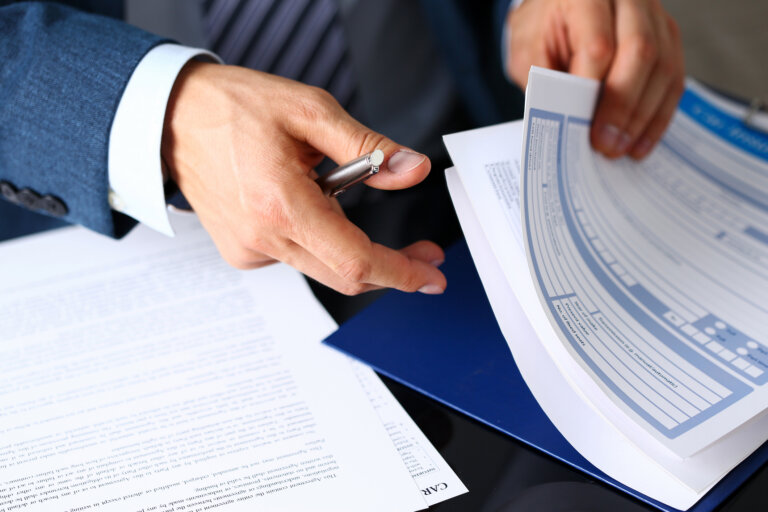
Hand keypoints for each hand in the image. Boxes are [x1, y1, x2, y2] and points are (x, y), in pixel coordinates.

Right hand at [161, 62, 445, 294]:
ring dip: (348, 243)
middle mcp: (262, 238)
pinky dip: (316, 237)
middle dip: (390, 268)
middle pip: (344, 275)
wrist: (174, 118)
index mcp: (281, 204)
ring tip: (323, 183)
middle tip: (422, 253)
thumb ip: (368, 147)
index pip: (355, 260)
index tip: (431, 277)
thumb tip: (413, 171)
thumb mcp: (311, 111)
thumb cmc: (236, 108)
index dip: (401, 273)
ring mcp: (248, 251)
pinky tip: (298, 200)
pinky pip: (296, 257)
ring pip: (322, 266)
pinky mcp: (241, 253)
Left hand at [505, 0, 683, 158]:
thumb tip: (567, 125)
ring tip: (622, 149)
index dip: (593, 92)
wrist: (558, 8)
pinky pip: (674, 76)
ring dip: (644, 116)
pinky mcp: (667, 35)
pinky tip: (640, 140)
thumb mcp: (527, 52)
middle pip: (640, 52)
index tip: (582, 127)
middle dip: (623, 107)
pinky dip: (658, 113)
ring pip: (664, 66)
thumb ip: (544, 81)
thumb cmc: (542, 30)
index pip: (598, 45)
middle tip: (606, 145)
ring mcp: (653, 14)